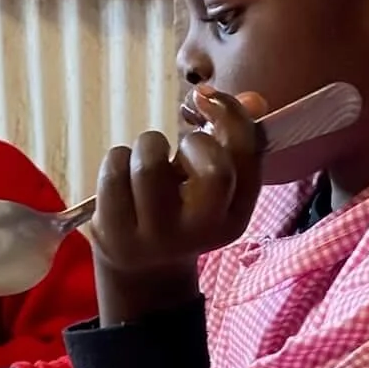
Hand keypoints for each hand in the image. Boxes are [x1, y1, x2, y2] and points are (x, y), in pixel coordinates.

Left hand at [92, 87, 265, 323]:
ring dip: (149, 145)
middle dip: (195, 142)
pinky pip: (114, 171)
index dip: (230, 113)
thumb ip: (236, 140)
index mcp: (233, 218)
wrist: (142, 268)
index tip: (207, 98)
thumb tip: (254, 99)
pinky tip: (124, 174)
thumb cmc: (183, 210)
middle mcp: (199, 233)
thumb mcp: (215, 184)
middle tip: (182, 147)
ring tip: (149, 159)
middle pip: (214, 170)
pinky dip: (118, 159)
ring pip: (151, 163)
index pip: (245, 156)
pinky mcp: (114, 233)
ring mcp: (154, 236)